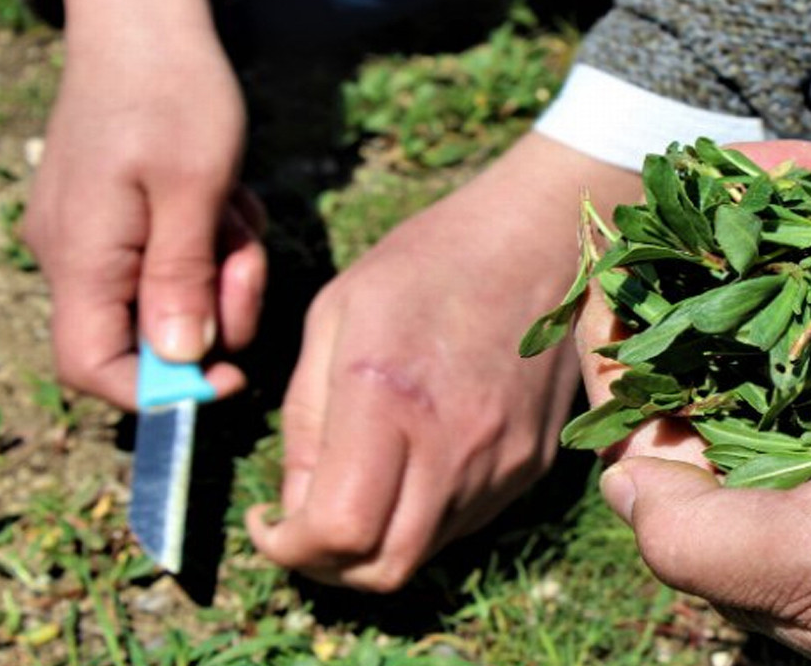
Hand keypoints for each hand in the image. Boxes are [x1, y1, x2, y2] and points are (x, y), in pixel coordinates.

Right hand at [22, 0, 265, 406]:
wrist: (147, 20)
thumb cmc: (172, 94)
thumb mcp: (194, 190)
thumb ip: (183, 278)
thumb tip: (179, 359)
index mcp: (84, 255)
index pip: (92, 366)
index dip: (157, 391)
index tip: (228, 377)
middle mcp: (77, 254)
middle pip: (148, 334)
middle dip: (215, 310)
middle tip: (247, 258)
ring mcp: (98, 236)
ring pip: (173, 296)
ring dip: (223, 269)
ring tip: (236, 212)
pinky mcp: (122, 218)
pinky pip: (175, 258)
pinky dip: (212, 241)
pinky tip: (226, 198)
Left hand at [246, 133, 643, 590]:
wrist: (541, 243)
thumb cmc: (428, 263)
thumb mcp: (334, 316)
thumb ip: (305, 418)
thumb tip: (296, 502)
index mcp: (388, 399)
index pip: (337, 531)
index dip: (288, 547)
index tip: (269, 521)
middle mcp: (452, 446)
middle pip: (382, 569)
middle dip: (328, 566)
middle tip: (304, 528)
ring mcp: (502, 462)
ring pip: (424, 553)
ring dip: (377, 542)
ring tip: (358, 488)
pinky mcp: (532, 465)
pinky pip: (464, 523)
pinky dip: (424, 517)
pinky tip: (411, 464)